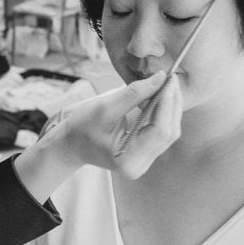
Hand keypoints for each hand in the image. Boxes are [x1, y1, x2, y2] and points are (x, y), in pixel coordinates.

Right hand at [62, 72, 182, 180]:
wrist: (71, 145)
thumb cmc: (82, 127)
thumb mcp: (105, 107)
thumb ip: (134, 93)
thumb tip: (160, 78)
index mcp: (128, 159)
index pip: (160, 130)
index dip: (167, 103)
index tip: (168, 79)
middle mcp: (140, 165)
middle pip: (169, 133)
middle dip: (172, 104)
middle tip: (170, 79)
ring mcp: (144, 163)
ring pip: (169, 133)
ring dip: (170, 108)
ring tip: (166, 86)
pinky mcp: (145, 156)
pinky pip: (162, 134)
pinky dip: (164, 114)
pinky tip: (161, 98)